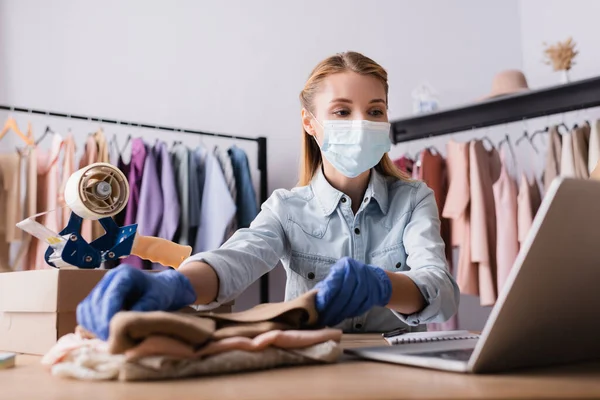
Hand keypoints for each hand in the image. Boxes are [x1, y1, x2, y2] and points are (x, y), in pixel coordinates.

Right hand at [76, 265, 196, 339]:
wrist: (161, 289)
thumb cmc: (161, 293)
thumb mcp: (157, 300)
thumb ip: (143, 308)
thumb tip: (125, 323)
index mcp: (124, 274)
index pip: (110, 296)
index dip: (108, 316)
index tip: (111, 333)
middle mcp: (110, 278)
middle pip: (95, 302)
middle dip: (100, 323)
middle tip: (110, 340)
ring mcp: (102, 287)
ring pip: (87, 308)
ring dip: (94, 325)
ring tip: (108, 339)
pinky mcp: (97, 298)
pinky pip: (85, 312)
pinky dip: (90, 324)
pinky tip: (102, 335)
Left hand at [314, 257, 391, 326]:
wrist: (375, 279)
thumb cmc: (350, 277)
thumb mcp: (338, 275)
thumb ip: (328, 284)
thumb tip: (316, 299)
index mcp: (346, 265)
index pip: (335, 282)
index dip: (327, 296)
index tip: (320, 307)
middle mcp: (358, 271)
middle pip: (344, 293)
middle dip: (333, 308)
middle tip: (324, 318)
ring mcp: (368, 283)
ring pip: (353, 301)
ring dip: (342, 313)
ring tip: (332, 320)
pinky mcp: (374, 294)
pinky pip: (362, 306)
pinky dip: (352, 313)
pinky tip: (344, 317)